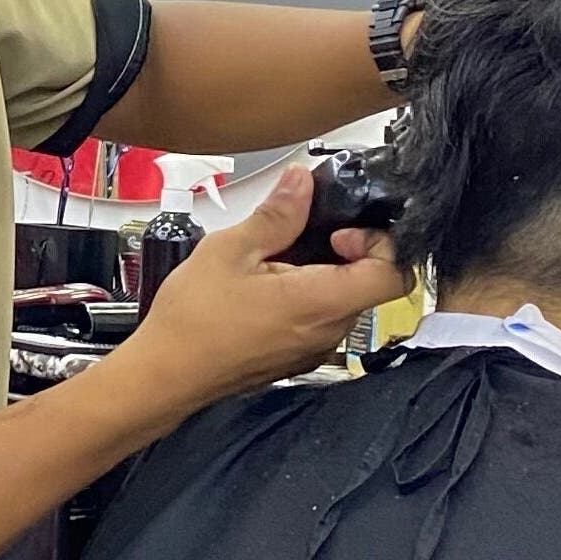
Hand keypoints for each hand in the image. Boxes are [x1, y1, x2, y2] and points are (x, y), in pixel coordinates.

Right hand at [123, 166, 407, 402]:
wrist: (166, 374)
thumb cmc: (192, 319)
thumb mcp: (229, 250)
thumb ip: (275, 216)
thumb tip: (301, 184)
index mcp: (320, 301)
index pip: (394, 273)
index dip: (378, 242)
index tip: (338, 230)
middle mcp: (329, 330)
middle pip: (367, 284)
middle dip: (342, 253)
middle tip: (296, 237)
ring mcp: (315, 349)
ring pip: (341, 302)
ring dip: (318, 277)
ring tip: (269, 265)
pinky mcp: (298, 359)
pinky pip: (318, 322)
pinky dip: (302, 300)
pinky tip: (260, 292)